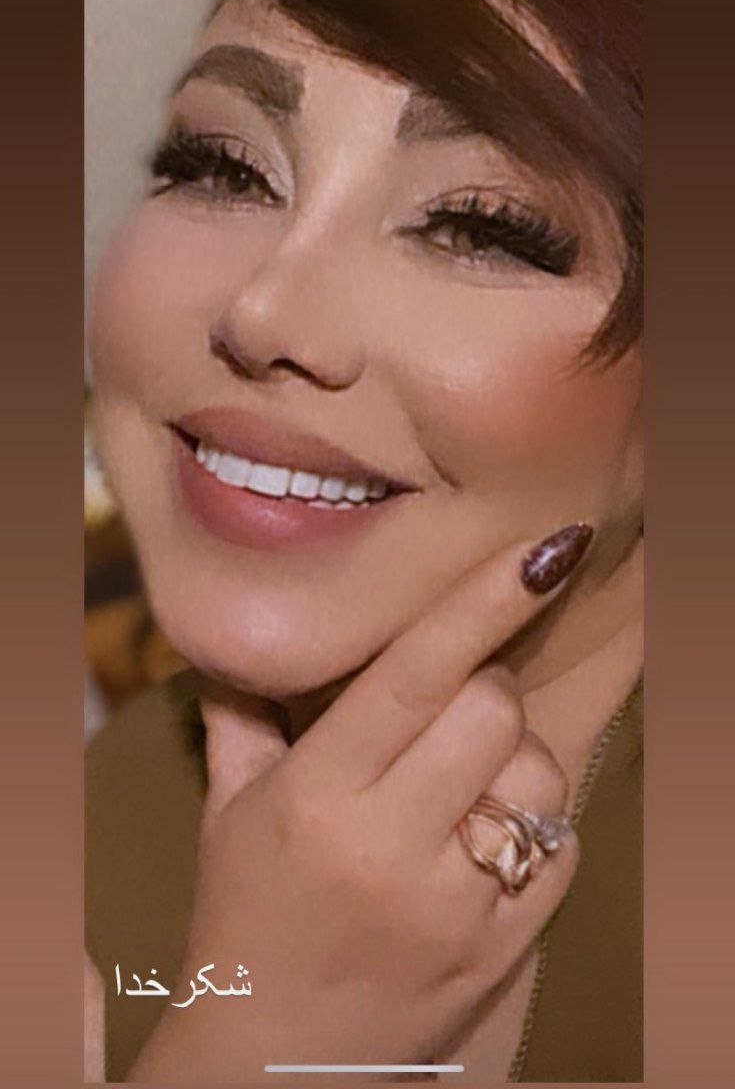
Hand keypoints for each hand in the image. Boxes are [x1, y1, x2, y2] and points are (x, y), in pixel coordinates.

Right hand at [129, 526, 588, 1081]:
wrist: (275, 1062)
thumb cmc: (247, 917)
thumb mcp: (229, 812)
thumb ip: (241, 716)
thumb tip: (236, 637)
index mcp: (317, 797)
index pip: (414, 676)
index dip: (483, 602)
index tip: (544, 548)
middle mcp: (388, 846)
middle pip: (493, 710)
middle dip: (483, 691)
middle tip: (450, 713)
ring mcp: (454, 905)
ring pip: (538, 775)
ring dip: (514, 764)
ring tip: (462, 792)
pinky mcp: (503, 950)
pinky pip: (562, 846)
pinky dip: (535, 829)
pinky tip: (483, 846)